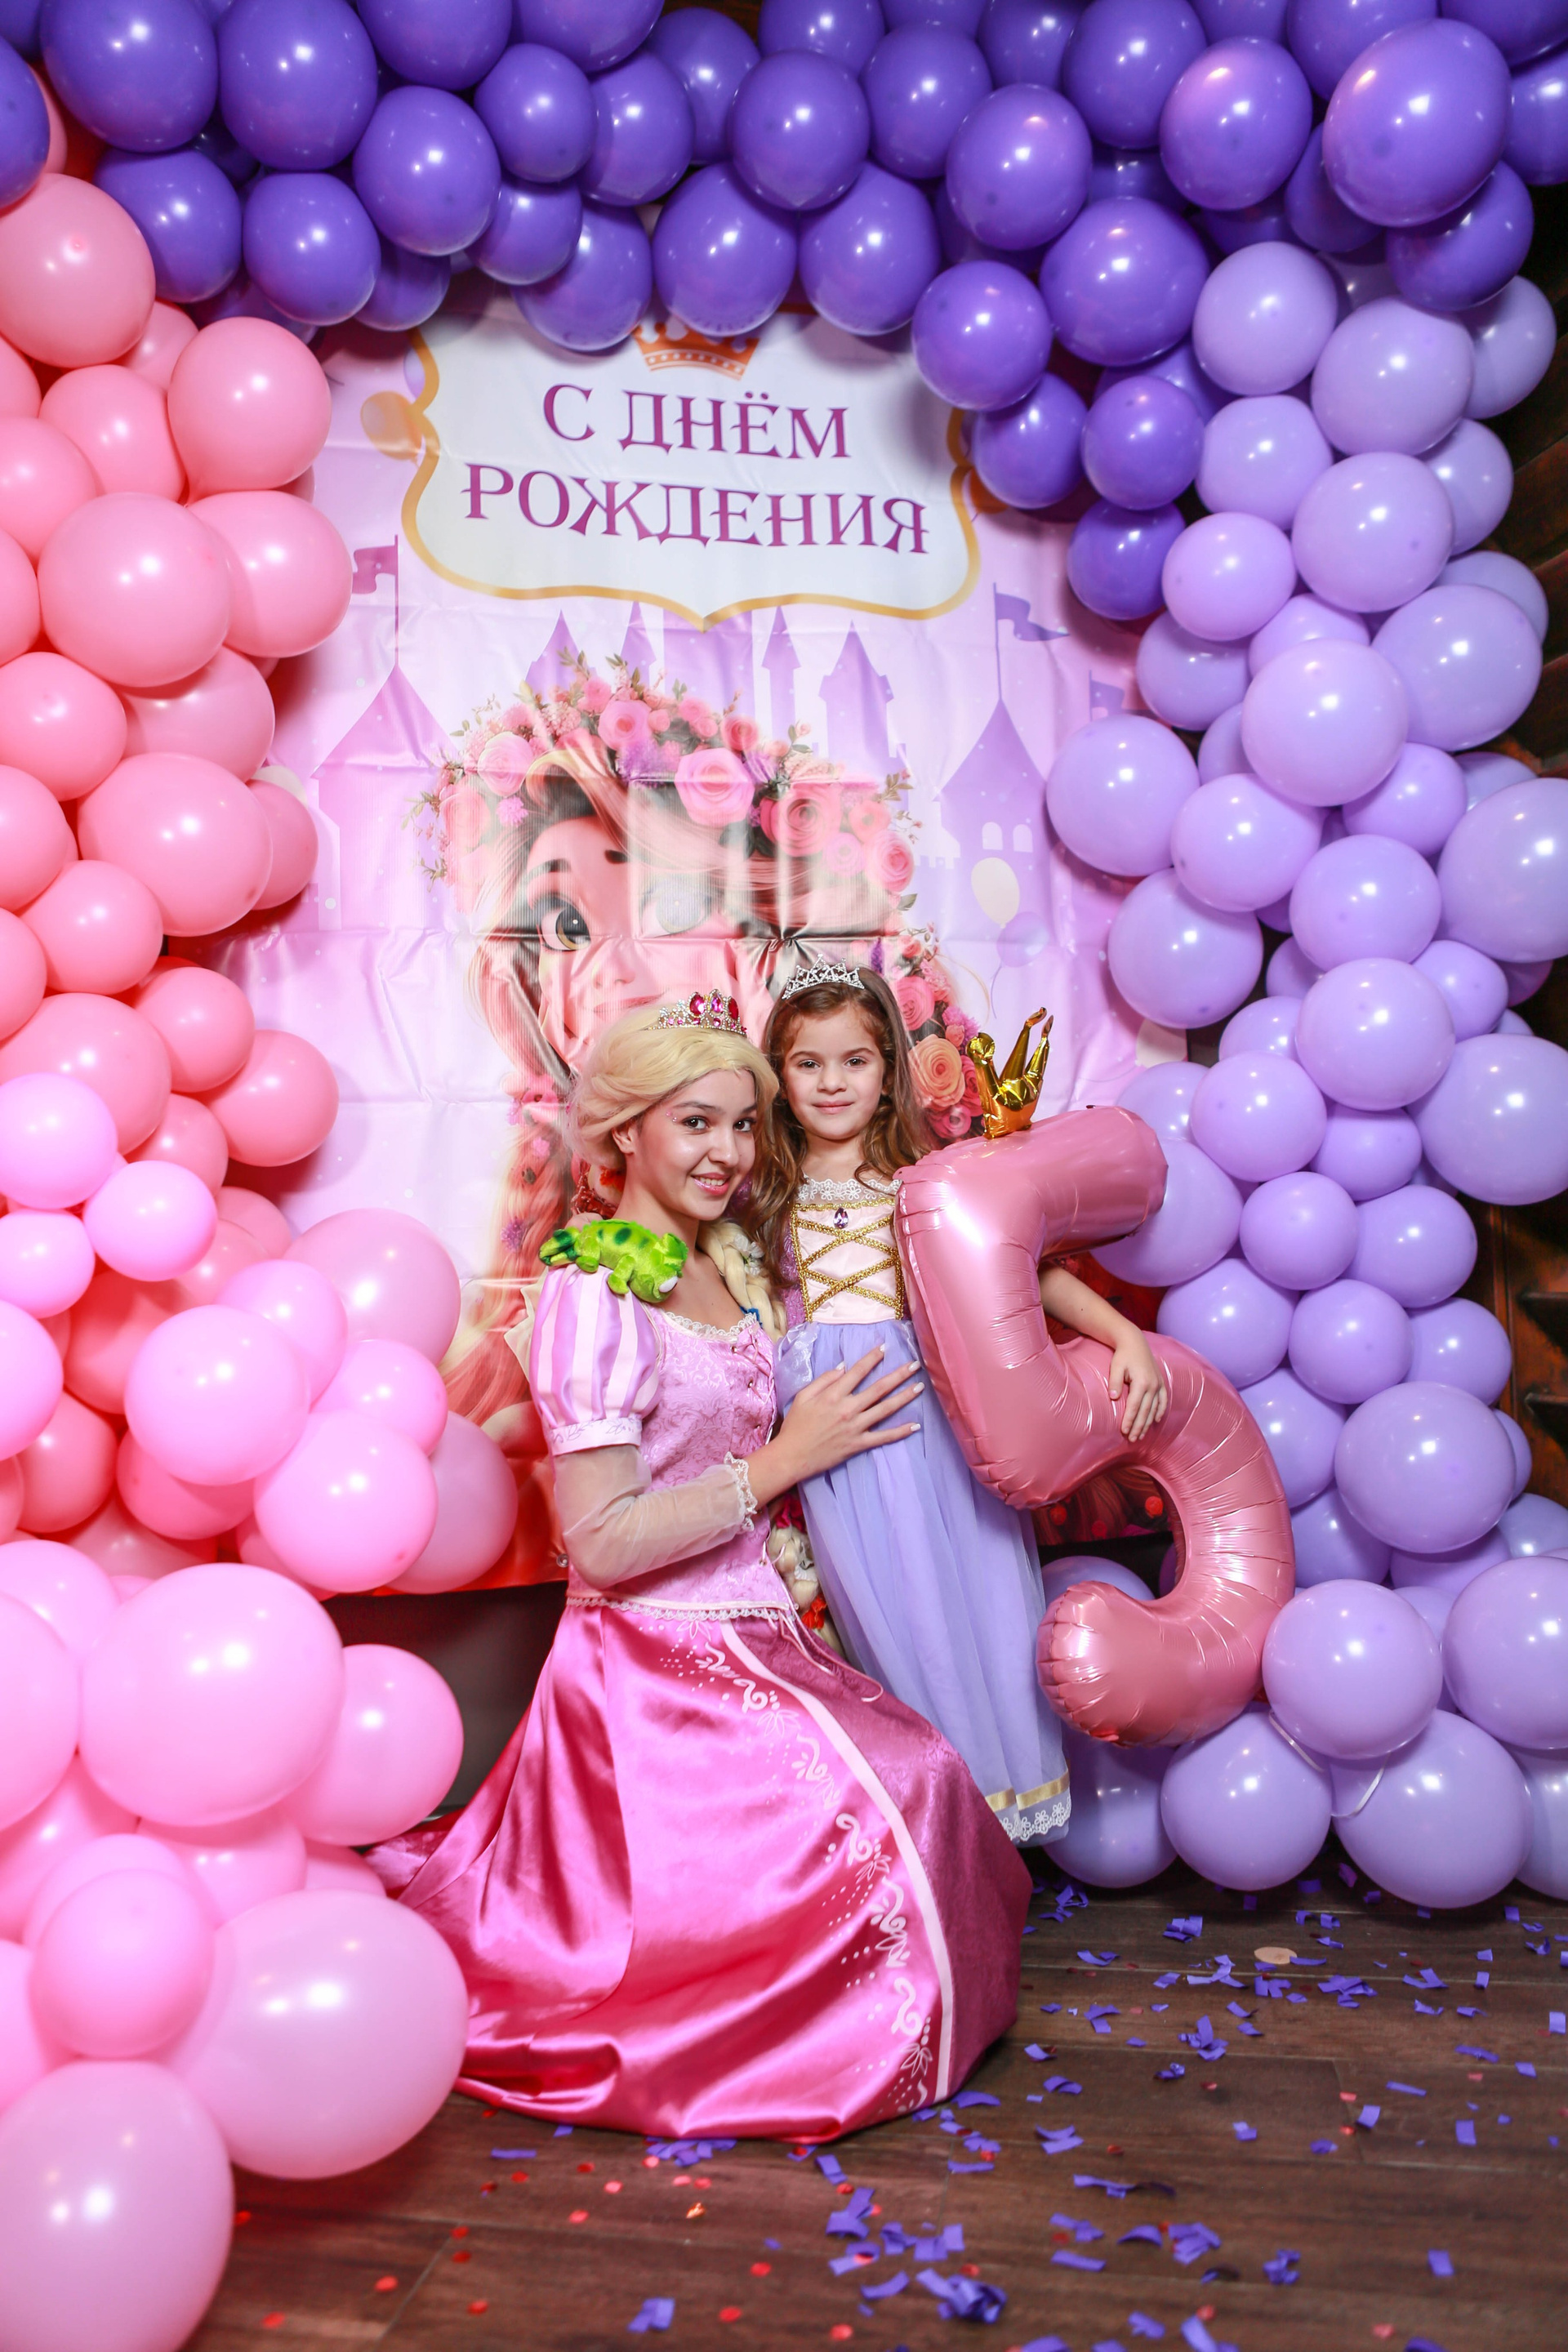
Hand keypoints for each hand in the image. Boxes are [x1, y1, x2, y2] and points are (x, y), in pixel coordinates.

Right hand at [747, 1346, 921, 1504]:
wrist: (792, 1456)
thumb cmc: (795, 1425)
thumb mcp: (803, 1396)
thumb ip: (824, 1380)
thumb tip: (843, 1366)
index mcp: (833, 1395)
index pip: (857, 1372)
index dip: (872, 1358)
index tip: (885, 1347)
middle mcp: (848, 1409)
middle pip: (878, 1388)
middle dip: (898, 1375)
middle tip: (914, 1365)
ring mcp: (855, 1427)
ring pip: (885, 1409)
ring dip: (904, 1397)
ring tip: (919, 1387)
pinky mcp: (858, 1444)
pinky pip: (883, 1437)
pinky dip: (900, 1432)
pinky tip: (915, 1426)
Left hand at [1108, 1330, 1168, 1441]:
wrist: (1134, 1341)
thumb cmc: (1122, 1355)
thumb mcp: (1115, 1367)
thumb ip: (1115, 1382)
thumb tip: (1113, 1398)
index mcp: (1141, 1382)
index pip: (1134, 1407)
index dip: (1129, 1420)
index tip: (1124, 1432)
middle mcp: (1153, 1385)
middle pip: (1145, 1411)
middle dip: (1138, 1426)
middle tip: (1132, 1439)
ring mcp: (1159, 1384)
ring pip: (1154, 1408)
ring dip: (1147, 1423)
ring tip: (1141, 1435)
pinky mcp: (1161, 1382)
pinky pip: (1163, 1400)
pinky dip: (1160, 1411)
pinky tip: (1156, 1420)